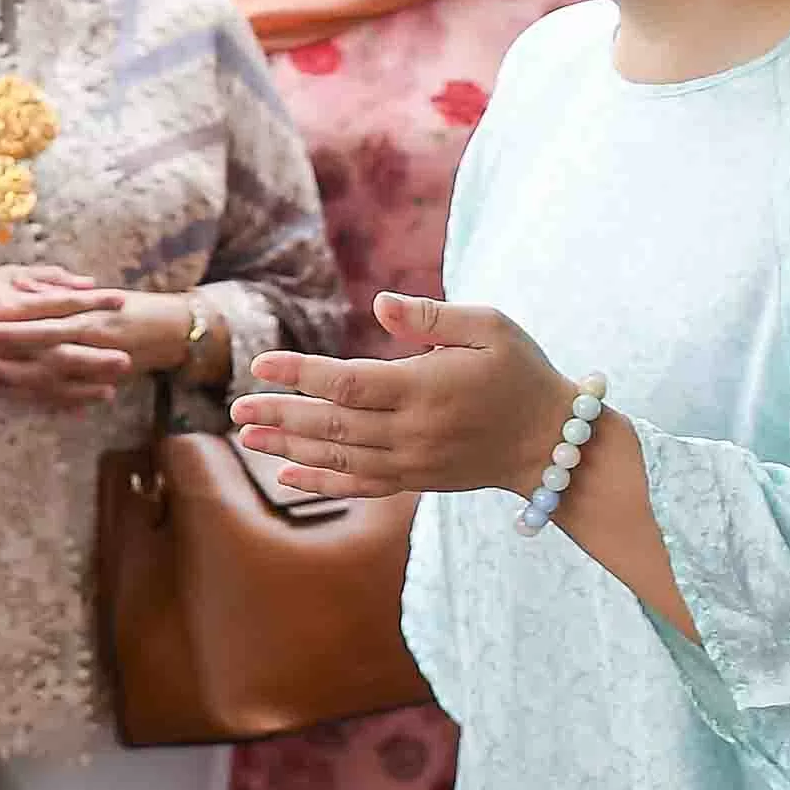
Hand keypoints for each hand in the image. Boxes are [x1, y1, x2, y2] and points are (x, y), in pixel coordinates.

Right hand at [0, 264, 132, 405]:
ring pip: (48, 375)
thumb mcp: (4, 273)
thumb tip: (86, 282)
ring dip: (81, 382)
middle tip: (127, 357)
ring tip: (112, 386)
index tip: (120, 298)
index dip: (92, 300)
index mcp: (13, 301)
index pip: (61, 301)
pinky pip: (30, 391)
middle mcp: (10, 332)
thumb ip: (46, 277)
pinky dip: (56, 398)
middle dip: (94, 353)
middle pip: (60, 345)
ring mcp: (3, 357)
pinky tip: (81, 405)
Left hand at [229, 291, 575, 499]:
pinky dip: (321, 483)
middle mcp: (413, 431)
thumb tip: (379, 303)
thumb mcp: (491, 328)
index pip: (348, 382)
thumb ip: (432, 316)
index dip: (300, 374)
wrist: (553, 443)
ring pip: (340, 457)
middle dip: (281, 415)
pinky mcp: (417, 480)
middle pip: (334, 424)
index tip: (261, 364)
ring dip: (289, 446)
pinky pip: (360, 486)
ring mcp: (413, 461)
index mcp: (425, 388)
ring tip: (246, 435)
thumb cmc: (522, 372)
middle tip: (235, 406)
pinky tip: (285, 474)